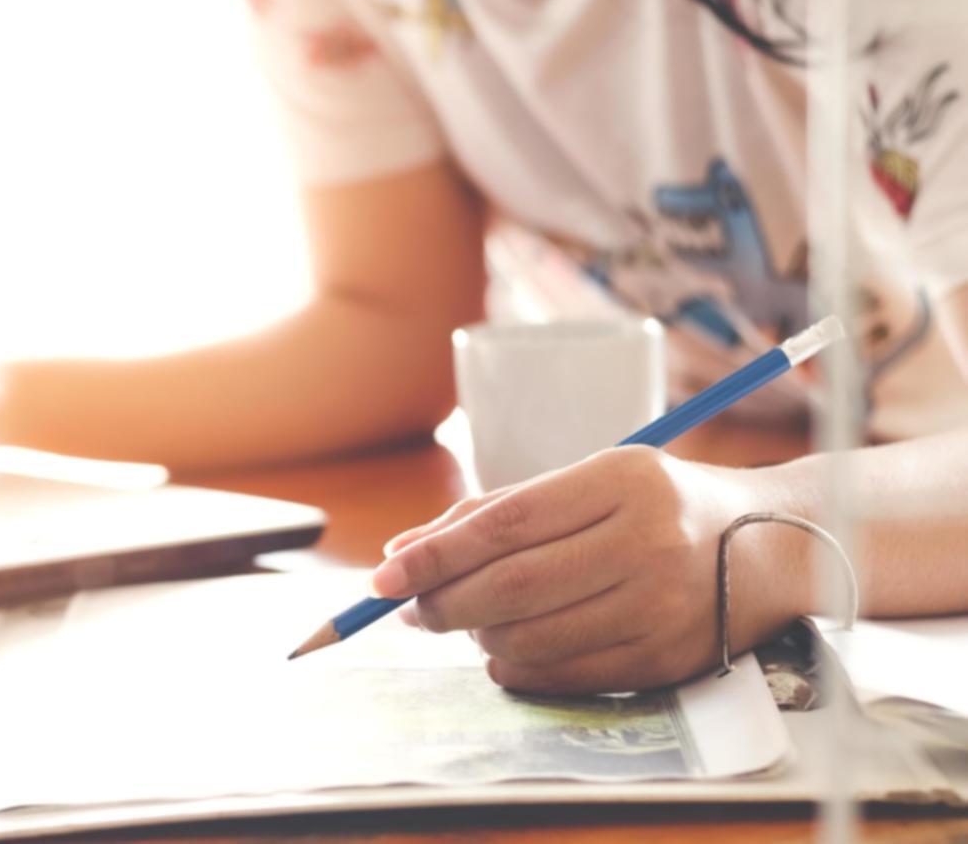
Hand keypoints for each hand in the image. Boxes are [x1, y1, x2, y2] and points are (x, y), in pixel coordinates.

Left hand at [370, 447, 811, 693]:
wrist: (772, 546)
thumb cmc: (655, 505)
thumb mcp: (587, 480)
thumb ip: (496, 512)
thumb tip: (401, 553)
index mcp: (622, 480)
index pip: (504, 525)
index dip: (434, 555)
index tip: (382, 576)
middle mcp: (647, 543)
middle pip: (513, 587)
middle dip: (443, 603)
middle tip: (409, 608)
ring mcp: (663, 606)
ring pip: (532, 637)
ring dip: (476, 636)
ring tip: (462, 620)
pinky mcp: (668, 658)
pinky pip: (565, 675)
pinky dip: (516, 667)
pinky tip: (502, 648)